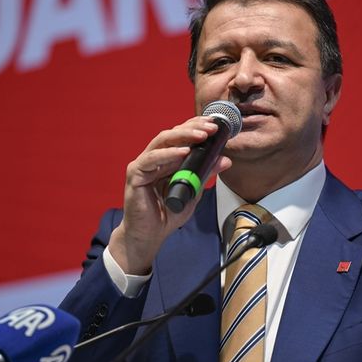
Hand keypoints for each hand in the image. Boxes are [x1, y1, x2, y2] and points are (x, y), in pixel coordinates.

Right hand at [108, 116, 231, 273]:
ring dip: (182, 137)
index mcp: (166, 159)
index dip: (196, 127)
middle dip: (192, 128)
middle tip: (211, 128)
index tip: (215, 126)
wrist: (150, 236)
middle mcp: (153, 158)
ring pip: (161, 142)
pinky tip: (182, 152)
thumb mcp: (193, 191)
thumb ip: (206, 174)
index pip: (181, 136)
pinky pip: (151, 160)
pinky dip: (167, 155)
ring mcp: (143, 165)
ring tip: (200, 136)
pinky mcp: (135, 175)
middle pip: (171, 134)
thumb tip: (225, 160)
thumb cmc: (167, 213)